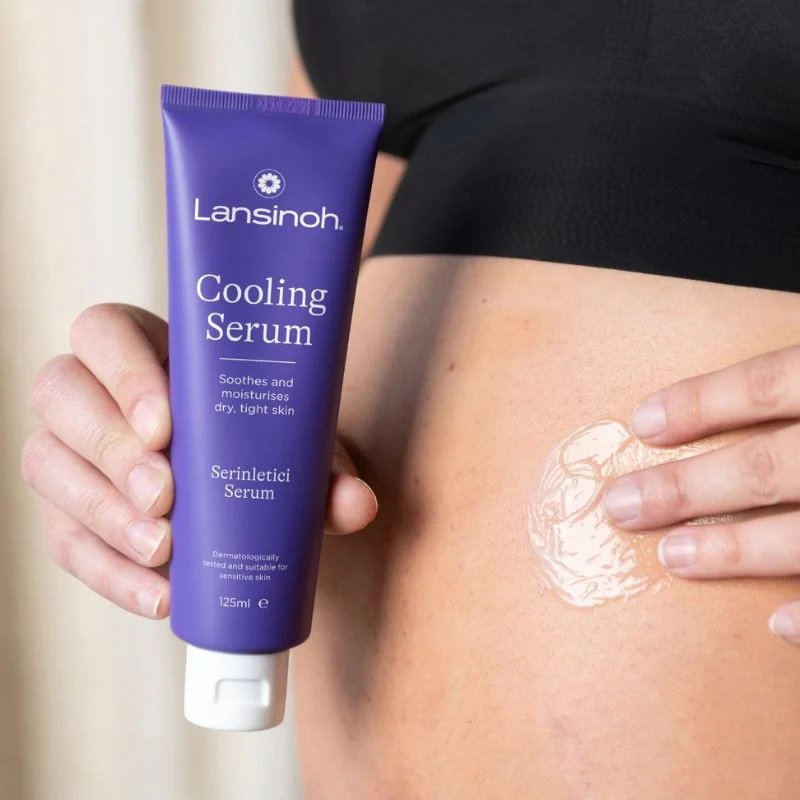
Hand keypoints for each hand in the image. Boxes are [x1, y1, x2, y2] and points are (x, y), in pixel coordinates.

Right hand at [21, 304, 377, 619]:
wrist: (242, 477)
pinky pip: (63, 541)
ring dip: (102, 512)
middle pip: (60, 394)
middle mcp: (92, 391)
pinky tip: (159, 595)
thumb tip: (358, 505)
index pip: (104, 332)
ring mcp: (70, 451)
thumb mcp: (291, 444)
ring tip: (163, 547)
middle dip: (111, 448)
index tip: (166, 424)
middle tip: (166, 494)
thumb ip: (322, 470)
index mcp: (145, 347)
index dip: (123, 372)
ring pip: (45, 465)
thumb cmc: (258, 440)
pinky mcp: (68, 513)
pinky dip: (110, 573)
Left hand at [601, 345, 799, 642]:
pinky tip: (776, 626)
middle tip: (620, 506)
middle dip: (688, 488)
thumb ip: (796, 378)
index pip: (769, 383)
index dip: (700, 403)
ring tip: (672, 558)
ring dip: (736, 550)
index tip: (639, 424)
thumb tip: (740, 386)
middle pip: (767, 467)